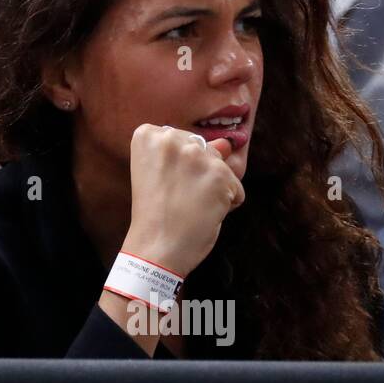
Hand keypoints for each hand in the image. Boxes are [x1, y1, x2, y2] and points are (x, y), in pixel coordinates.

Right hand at [120, 124, 244, 278]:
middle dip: (197, 172)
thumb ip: (189, 153)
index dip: (176, 164)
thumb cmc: (154, 214)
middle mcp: (170, 138)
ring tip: (190, 205)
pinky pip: (236, 188)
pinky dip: (226, 204)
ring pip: (221, 167)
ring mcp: (196, 156)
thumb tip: (227, 143)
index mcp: (148, 135)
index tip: (162, 181)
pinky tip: (204, 213)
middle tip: (176, 195)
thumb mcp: (161, 174)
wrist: (155, 247)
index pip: (179, 137)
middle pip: (202, 149)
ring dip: (213, 188)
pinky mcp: (220, 175)